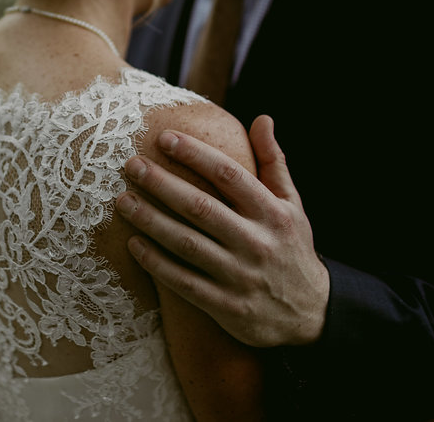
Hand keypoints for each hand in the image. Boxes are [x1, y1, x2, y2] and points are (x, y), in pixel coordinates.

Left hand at [116, 115, 328, 346]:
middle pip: (201, 207)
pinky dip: (157, 264)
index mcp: (273, 212)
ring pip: (187, 244)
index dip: (196, 154)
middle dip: (162, 184)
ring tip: (122, 201)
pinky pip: (184, 283)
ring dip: (151, 221)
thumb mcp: (293, 205)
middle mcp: (257, 242)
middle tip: (132, 165)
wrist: (311, 314)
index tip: (164, 137)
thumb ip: (274, 162)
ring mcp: (241, 276)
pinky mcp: (227, 307)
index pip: (230, 175)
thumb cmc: (292, 249)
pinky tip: (134, 244)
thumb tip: (262, 119)